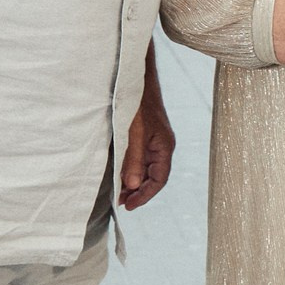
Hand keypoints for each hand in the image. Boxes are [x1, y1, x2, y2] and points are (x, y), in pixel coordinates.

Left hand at [119, 65, 174, 210]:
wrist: (135, 78)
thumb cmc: (136, 104)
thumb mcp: (132, 134)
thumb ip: (133, 160)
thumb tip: (132, 186)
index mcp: (165, 147)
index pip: (159, 180)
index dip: (144, 195)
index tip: (127, 205)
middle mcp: (163, 146)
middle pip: (155, 177)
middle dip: (139, 191)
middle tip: (121, 202)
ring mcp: (155, 140)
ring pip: (148, 168)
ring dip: (135, 181)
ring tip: (119, 192)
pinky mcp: (147, 134)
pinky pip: (142, 158)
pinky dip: (133, 169)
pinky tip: (121, 173)